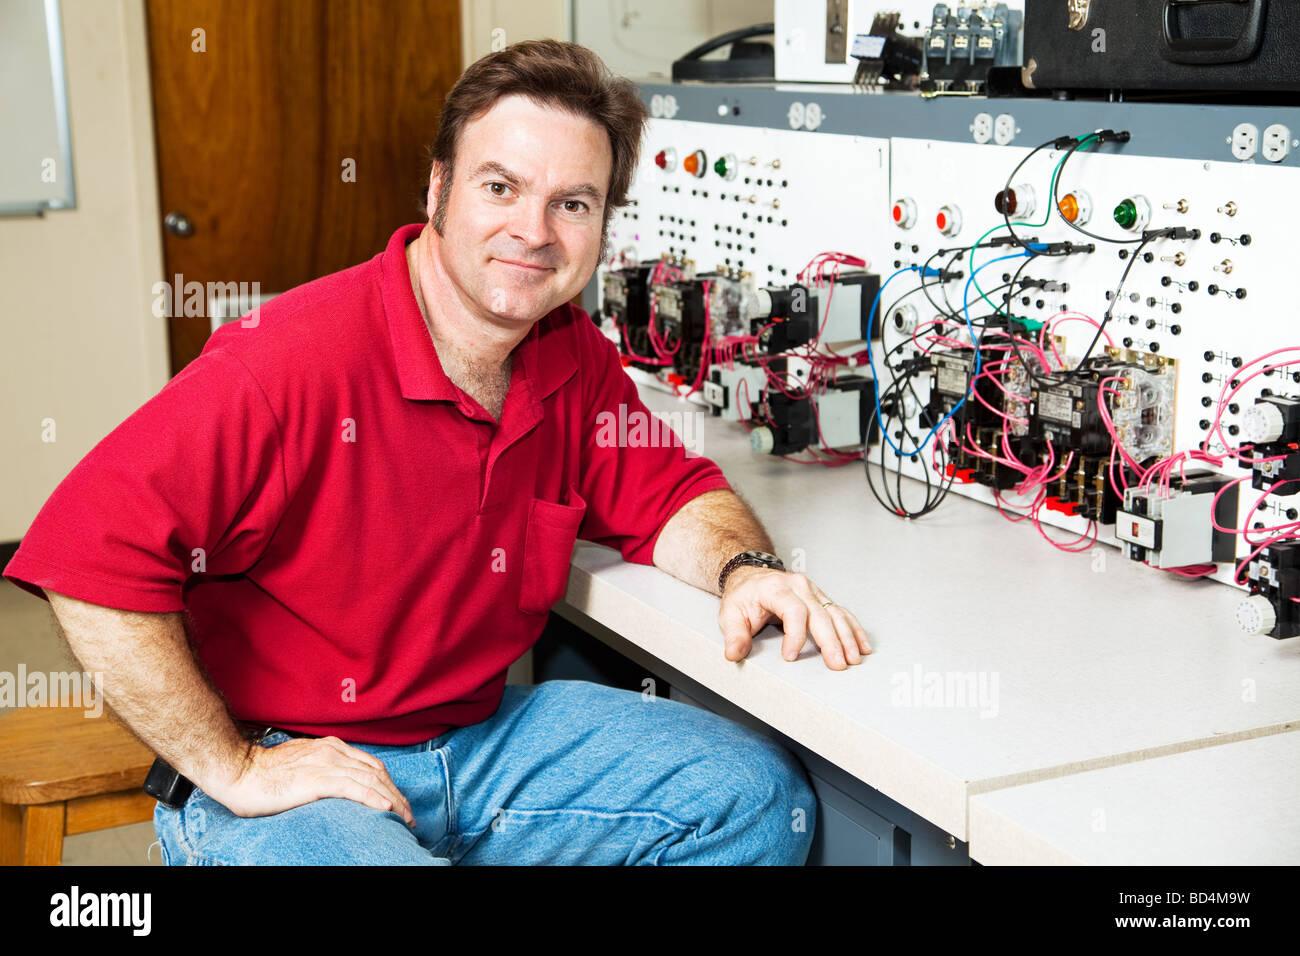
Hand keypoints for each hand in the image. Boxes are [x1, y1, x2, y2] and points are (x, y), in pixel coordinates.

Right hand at [206, 736, 415, 825]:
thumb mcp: (301, 764)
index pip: (371, 765)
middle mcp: (334, 752)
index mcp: (331, 747)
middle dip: (396, 794)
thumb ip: (322, 769)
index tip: (398, 800)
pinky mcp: (318, 779)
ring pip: (371, 780)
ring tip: (404, 816)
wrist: (238, 771)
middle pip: (377, 772)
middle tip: (408, 813)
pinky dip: (373, 798)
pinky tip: (385, 809)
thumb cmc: (263, 773)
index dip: (389, 783)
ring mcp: (327, 763)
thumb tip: (337, 785)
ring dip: (392, 800)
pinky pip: (354, 788)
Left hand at [717, 567, 870, 669]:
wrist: (750, 577)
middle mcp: (799, 587)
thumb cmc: (743, 596)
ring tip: (853, 658)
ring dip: (847, 637)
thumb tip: (734, 653)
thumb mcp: (730, 614)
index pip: (793, 610)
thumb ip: (734, 635)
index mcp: (776, 588)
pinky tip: (861, 644)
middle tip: (837, 664)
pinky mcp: (821, 598)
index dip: (794, 635)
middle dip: (831, 641)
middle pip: (820, 614)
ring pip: (835, 613)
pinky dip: (853, 629)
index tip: (790, 656)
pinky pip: (841, 612)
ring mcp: (813, 591)